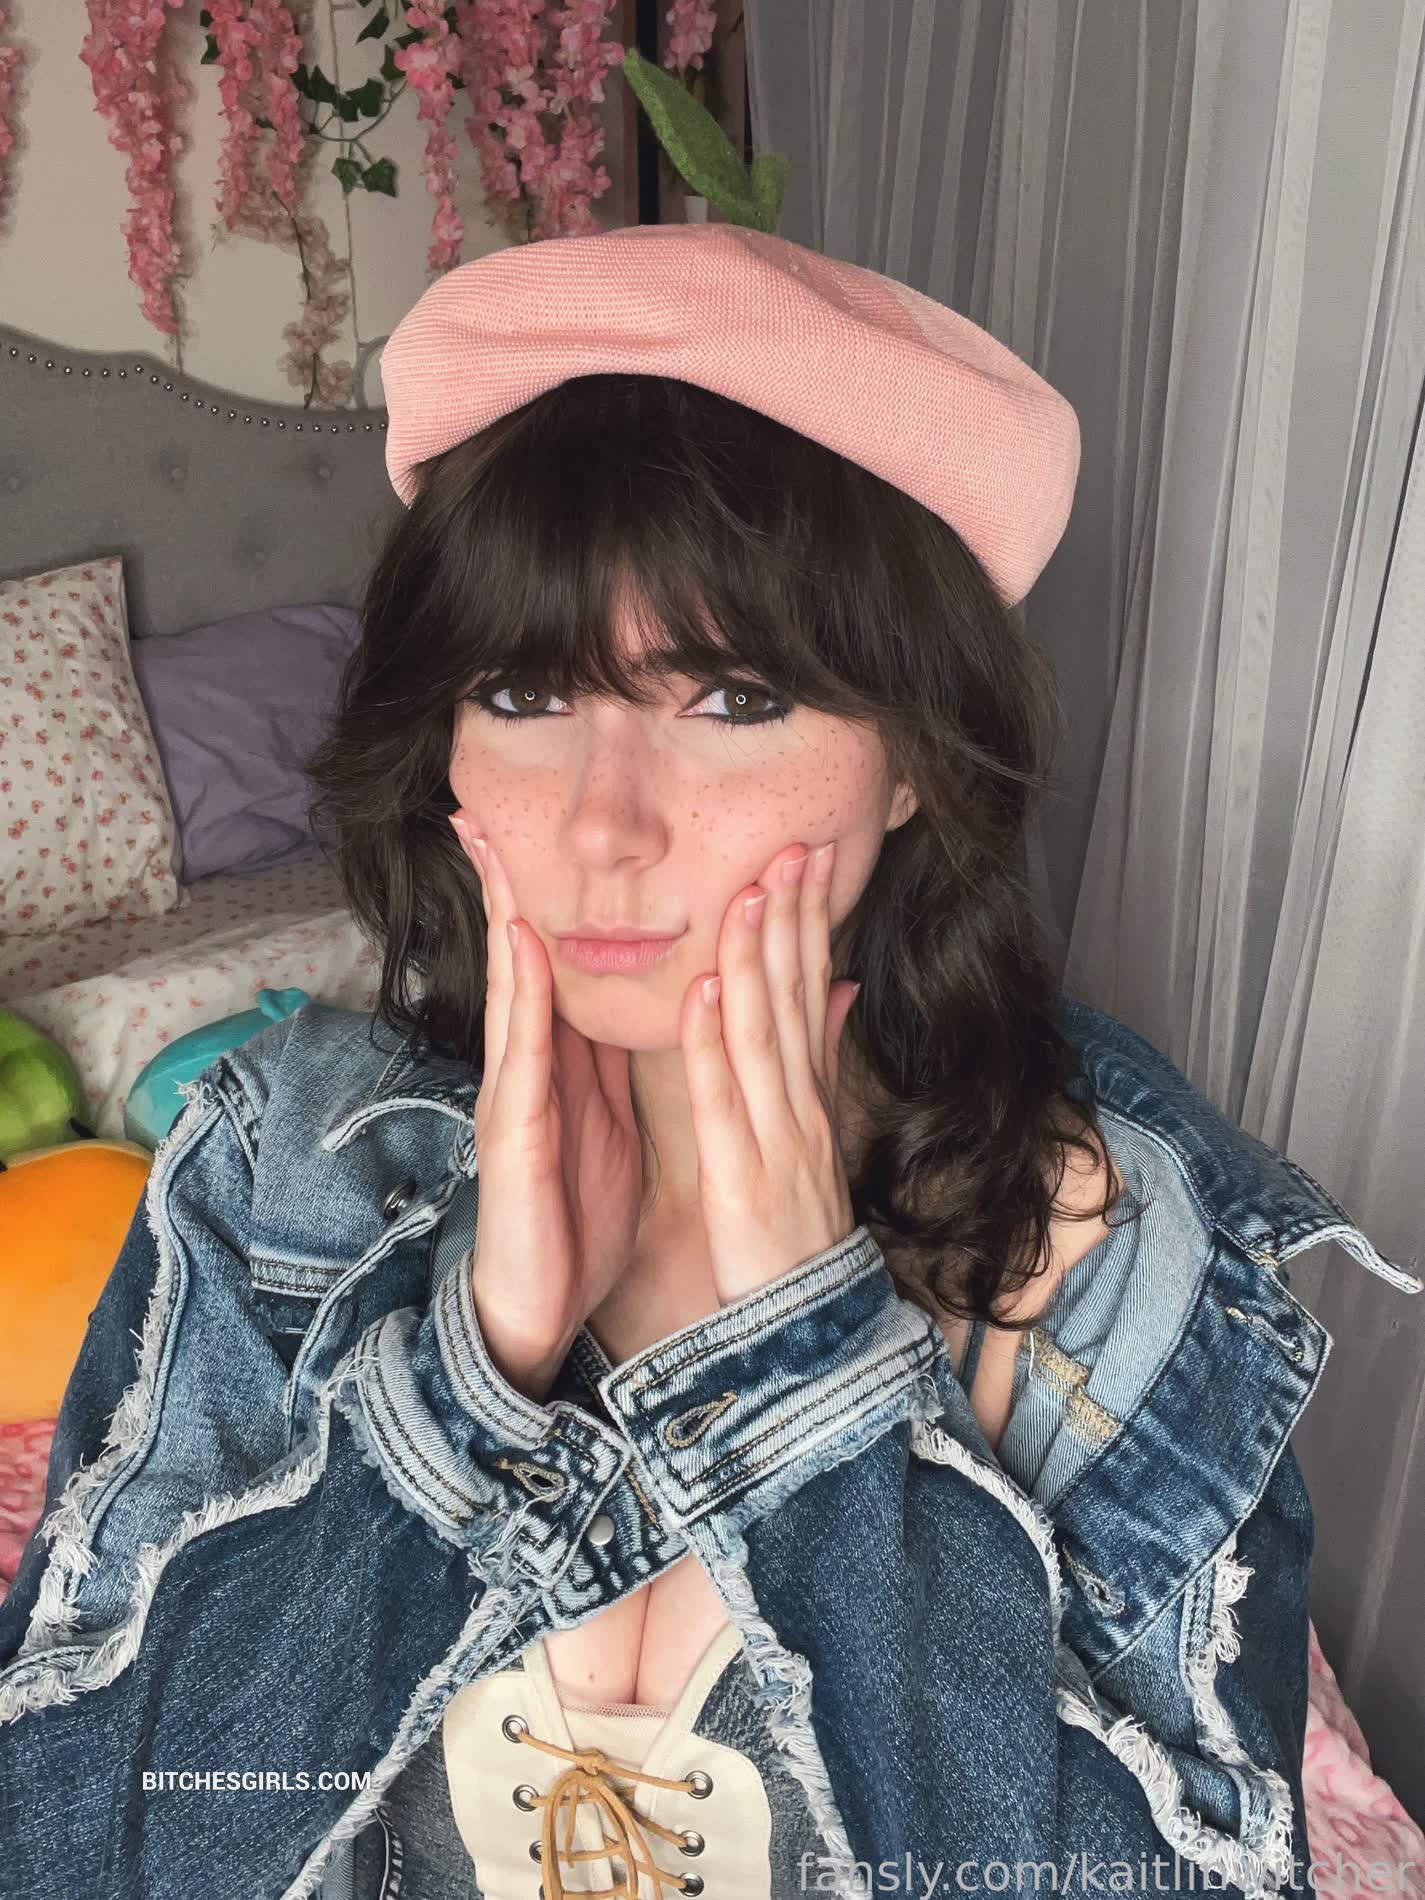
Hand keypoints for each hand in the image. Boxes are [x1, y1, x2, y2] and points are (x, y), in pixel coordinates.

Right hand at [450, 816, 644, 1394]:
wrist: (543, 1307)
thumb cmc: (577, 1216)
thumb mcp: (613, 1124)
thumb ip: (618, 1063)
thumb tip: (649, 1004)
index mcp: (560, 1064)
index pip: (548, 964)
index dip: (537, 898)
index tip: (526, 834)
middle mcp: (527, 1067)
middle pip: (515, 959)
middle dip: (499, 886)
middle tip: (477, 811)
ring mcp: (514, 1094)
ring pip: (509, 989)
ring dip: (502, 916)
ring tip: (492, 849)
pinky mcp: (514, 1131)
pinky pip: (522, 1053)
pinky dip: (523, 995)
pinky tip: (524, 948)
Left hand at [679, 839, 862, 1306]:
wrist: (807, 1332)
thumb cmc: (798, 1235)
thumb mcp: (816, 1139)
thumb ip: (821, 1062)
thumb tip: (835, 990)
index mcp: (808, 1096)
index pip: (812, 991)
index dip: (810, 920)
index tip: (806, 855)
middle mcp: (799, 1108)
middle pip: (797, 999)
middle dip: (794, 919)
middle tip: (792, 844)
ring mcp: (775, 1142)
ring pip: (764, 1036)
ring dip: (757, 962)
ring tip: (748, 894)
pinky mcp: (740, 1181)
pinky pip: (724, 1105)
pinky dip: (712, 1047)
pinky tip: (701, 994)